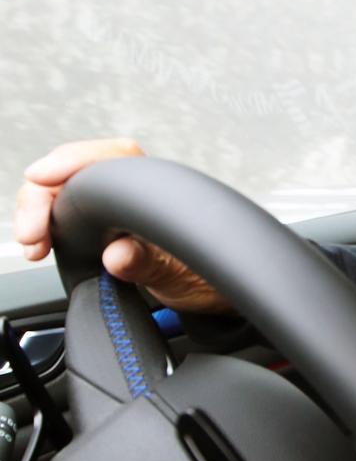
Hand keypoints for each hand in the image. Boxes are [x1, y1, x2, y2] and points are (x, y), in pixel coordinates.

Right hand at [15, 138, 229, 313]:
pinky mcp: (110, 230)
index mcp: (160, 194)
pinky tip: (41, 242)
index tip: (41, 179)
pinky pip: (71, 214)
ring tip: (34, 243)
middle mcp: (138, 195)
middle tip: (31, 235)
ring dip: (42, 212)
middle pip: (78, 173)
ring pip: (68, 193)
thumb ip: (150, 264)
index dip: (71, 163)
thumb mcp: (183, 278)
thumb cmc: (211, 281)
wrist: (219, 301)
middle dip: (44, 197)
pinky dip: (50, 225)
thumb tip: (118, 255)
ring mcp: (121, 211)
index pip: (109, 159)